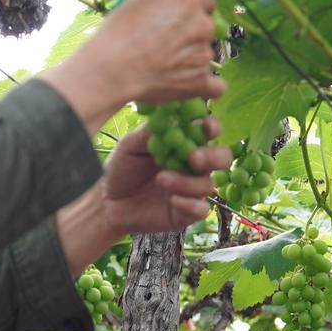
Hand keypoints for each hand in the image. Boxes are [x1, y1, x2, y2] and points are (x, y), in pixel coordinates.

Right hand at [41, 0, 224, 128]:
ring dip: (192, 58)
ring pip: (205, 54)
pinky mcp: (200, 82)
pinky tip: (193, 84)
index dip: (193, 8)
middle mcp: (203, 26)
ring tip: (166, 67)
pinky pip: (215, 86)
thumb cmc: (120, 33)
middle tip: (167, 44)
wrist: (113, 69)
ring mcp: (204, 55)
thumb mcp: (135, 1)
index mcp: (189, 0)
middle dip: (191, 34)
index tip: (181, 17)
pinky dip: (207, 85)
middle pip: (206, 27)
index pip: (206, 0)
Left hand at [102, 116, 231, 233]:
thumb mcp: (131, 145)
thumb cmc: (122, 168)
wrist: (109, 201)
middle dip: (213, 156)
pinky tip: (173, 201)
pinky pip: (201, 210)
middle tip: (193, 158)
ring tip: (161, 179)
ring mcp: (192, 190)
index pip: (207, 132)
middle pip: (222, 158)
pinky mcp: (187, 213)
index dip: (212, 127)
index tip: (207, 126)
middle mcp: (194, 166)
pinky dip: (189, 204)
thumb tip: (170, 117)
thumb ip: (151, 132)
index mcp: (185, 144)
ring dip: (187, 182)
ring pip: (208, 184)